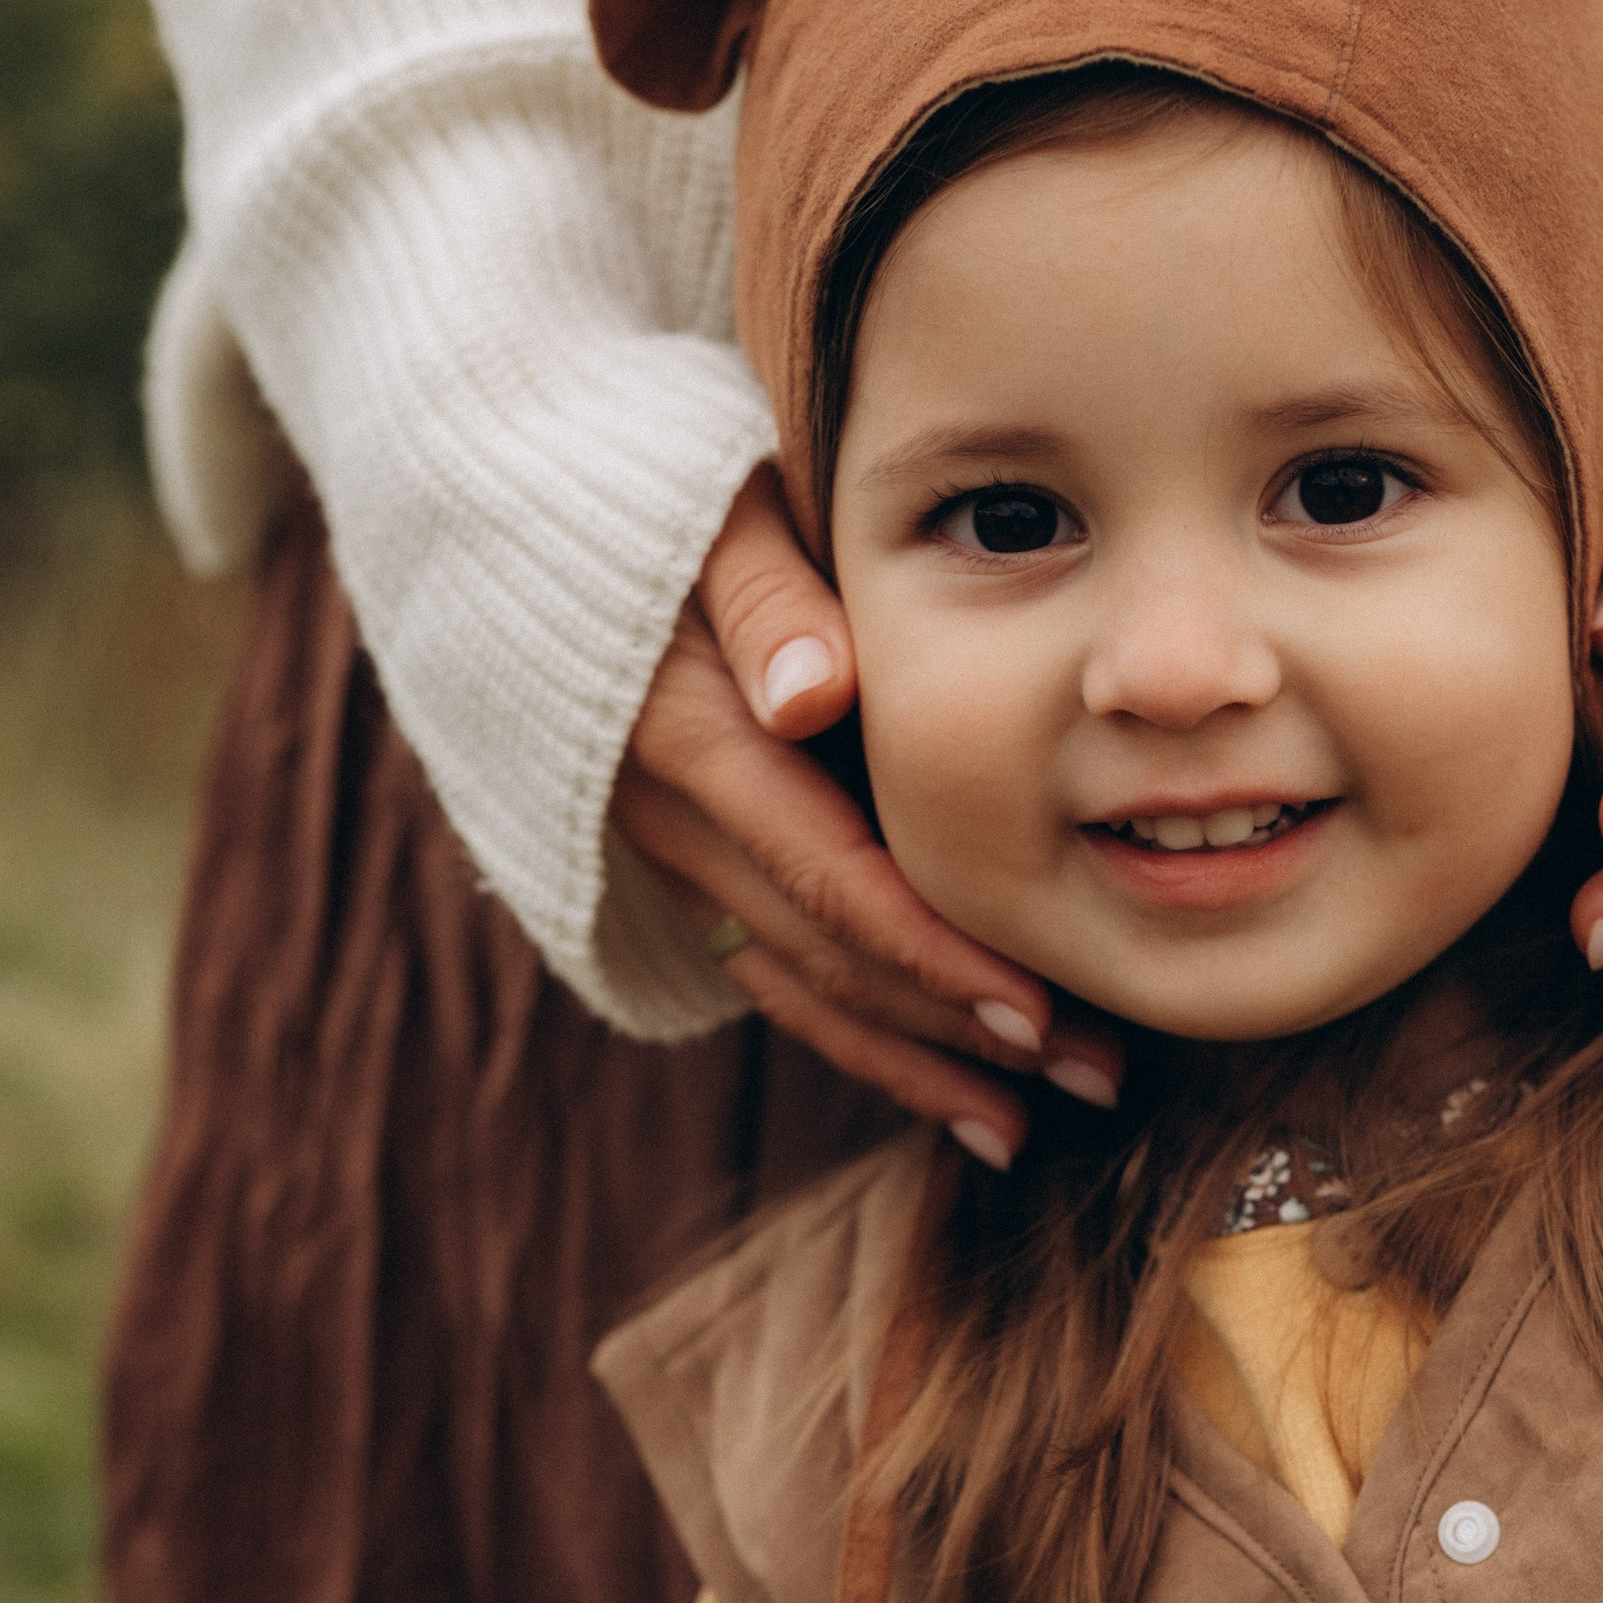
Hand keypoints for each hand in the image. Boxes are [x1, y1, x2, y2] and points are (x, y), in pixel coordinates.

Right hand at [613, 463, 1119, 1154]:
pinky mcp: (678, 859)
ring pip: (797, 985)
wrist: (507, 503)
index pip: (831, 877)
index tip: (1036, 1011)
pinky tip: (940, 1084)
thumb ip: (763, 593)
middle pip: (828, 955)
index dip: (932, 954)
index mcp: (691, 735)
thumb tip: (812, 694)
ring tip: (1025, 1124)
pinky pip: (769, 970)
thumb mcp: (708, 503)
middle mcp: (671, 815)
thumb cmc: (646, 477)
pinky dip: (856, 1035)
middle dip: (959, 1030)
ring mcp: (666, 848)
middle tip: (1094, 1077)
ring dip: (914, 1062)